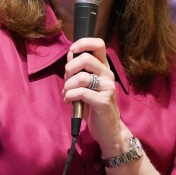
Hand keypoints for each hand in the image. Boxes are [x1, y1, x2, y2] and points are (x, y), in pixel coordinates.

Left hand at [64, 38, 129, 153]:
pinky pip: (81, 93)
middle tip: (67, 81)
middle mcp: (108, 75)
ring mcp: (108, 87)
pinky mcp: (103, 101)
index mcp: (104, 68)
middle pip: (86, 58)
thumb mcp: (85, 86)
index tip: (72, 51)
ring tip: (67, 94)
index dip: (83, 43)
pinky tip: (69, 101)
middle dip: (69, 69)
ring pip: (81, 77)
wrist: (108, 130)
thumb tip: (70, 54)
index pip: (98, 44)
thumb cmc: (94, 107)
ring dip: (68, 86)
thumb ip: (78, 70)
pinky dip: (69, 96)